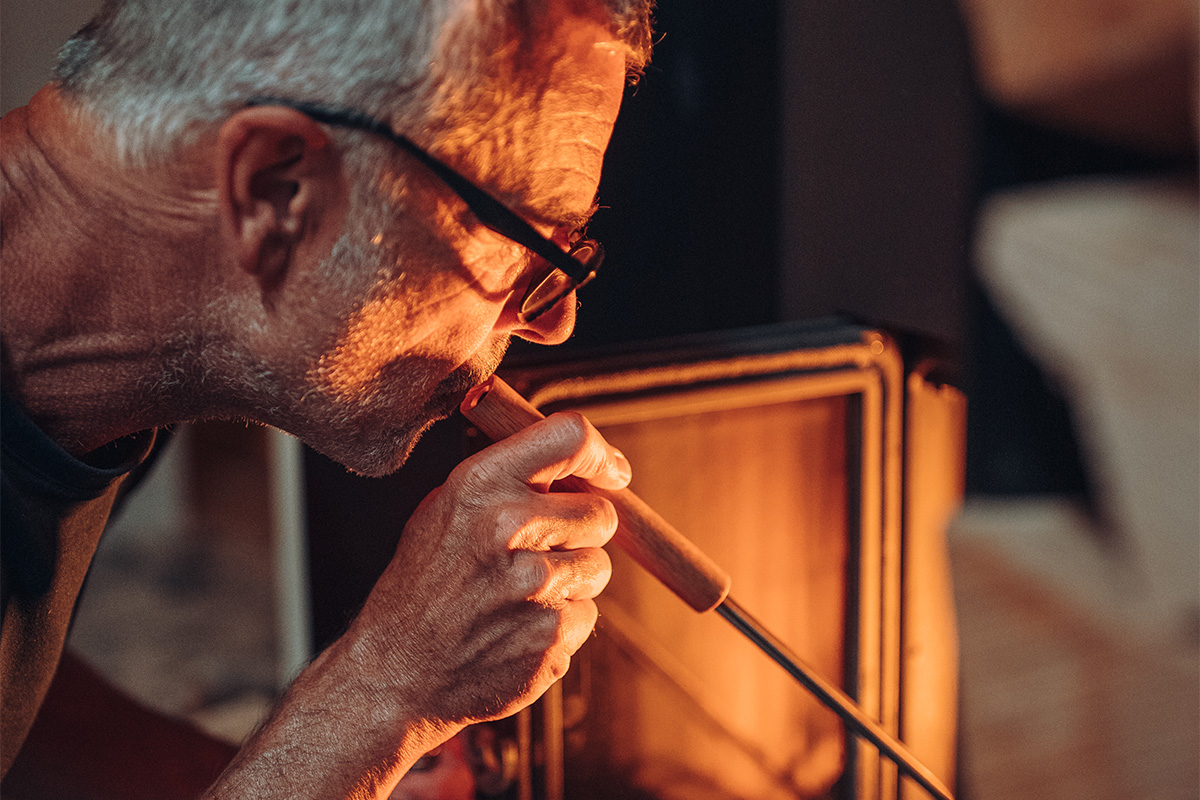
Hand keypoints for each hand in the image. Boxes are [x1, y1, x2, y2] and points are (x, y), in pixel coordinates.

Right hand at [348, 410, 630, 726]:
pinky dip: (561, 624)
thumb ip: (508, 480)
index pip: (570, 437)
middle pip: (601, 512)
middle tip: (541, 552)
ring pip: (598, 566)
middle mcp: (508, 526)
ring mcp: (533, 585)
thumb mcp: (445, 509)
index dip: (600, 454)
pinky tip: (517, 631)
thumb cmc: (423, 585)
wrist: (394, 673)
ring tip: (518, 597)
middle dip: (582, 531)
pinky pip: (586, 615)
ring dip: (572, 581)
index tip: (612, 473)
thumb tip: (584, 464)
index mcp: (479, 484)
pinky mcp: (551, 636)